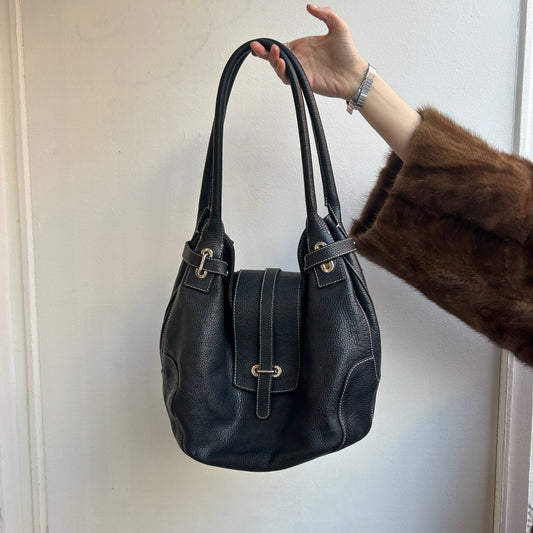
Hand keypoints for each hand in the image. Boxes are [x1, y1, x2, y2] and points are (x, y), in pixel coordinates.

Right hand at [250, 5, 367, 100]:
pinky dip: (283, 71)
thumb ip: (325, 14)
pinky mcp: (304, 81)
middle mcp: (300, 59)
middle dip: (264, 53)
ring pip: (280, 68)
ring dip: (273, 61)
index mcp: (303, 47)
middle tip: (256, 48)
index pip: (281, 46)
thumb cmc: (348, 54)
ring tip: (273, 52)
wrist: (355, 74)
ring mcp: (301, 71)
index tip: (260, 42)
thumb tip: (309, 6)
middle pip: (276, 57)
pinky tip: (282, 62)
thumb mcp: (338, 26)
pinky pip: (289, 78)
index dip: (269, 45)